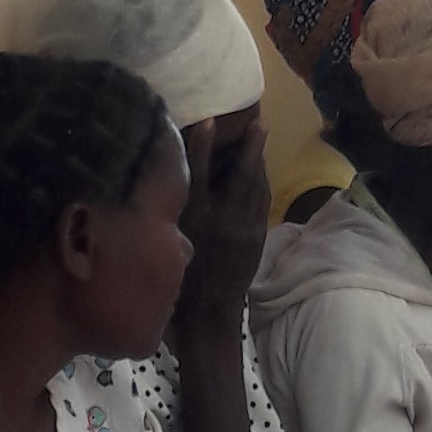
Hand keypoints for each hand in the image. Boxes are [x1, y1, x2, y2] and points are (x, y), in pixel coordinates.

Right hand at [177, 115, 271, 323]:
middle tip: (258, 120)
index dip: (202, 145)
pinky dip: (261, 180)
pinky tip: (260, 167)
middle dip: (250, 146)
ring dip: (259, 159)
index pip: (199, 174)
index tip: (207, 120)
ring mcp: (244, 228)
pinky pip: (262, 200)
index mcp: (195, 218)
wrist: (207, 311)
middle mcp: (222, 219)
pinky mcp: (257, 236)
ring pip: (256, 185)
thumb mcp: (170, 239)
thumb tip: (176, 176)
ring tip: (260, 133)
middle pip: (240, 174)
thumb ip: (176, 208)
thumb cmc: (178, 275)